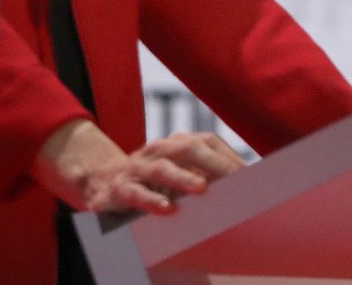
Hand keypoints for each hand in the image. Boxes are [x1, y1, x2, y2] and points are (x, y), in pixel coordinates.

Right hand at [34, 120, 246, 214]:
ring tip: (201, 188)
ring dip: (182, 178)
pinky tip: (165, 209)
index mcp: (176, 144)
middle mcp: (158, 150)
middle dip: (213, 163)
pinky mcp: (118, 189)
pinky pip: (135, 192)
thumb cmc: (152, 181)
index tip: (250, 174)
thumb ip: (204, 176)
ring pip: (162, 168)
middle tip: (234, 179)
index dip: (228, 156)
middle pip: (188, 148)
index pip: (206, 142)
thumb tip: (243, 185)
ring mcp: (137, 167)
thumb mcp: (179, 173)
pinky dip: (150, 200)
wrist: (101, 181)